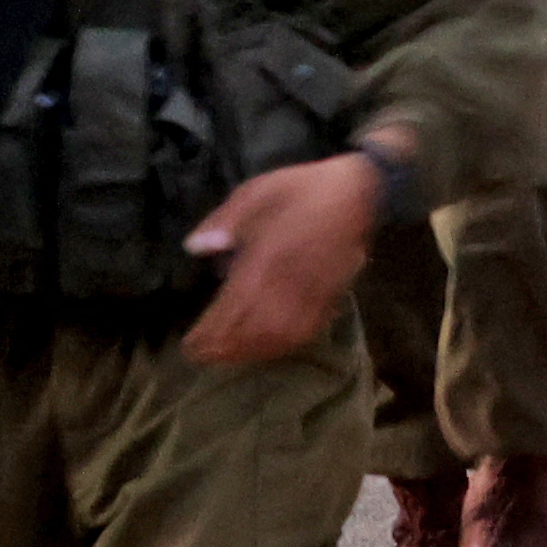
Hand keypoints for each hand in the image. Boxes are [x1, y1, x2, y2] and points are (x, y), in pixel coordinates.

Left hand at [181, 149, 385, 366]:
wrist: (357, 193)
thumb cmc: (302, 189)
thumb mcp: (255, 191)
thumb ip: (224, 220)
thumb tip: (194, 247)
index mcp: (266, 256)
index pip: (232, 305)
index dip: (210, 331)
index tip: (189, 344)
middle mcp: (288, 283)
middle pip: (252, 328)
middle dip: (224, 348)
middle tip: (200, 356)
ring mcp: (311, 295)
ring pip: (277, 336)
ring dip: (249, 351)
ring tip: (225, 357)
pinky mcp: (328, 299)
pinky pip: (304, 333)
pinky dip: (281, 346)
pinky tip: (265, 349)